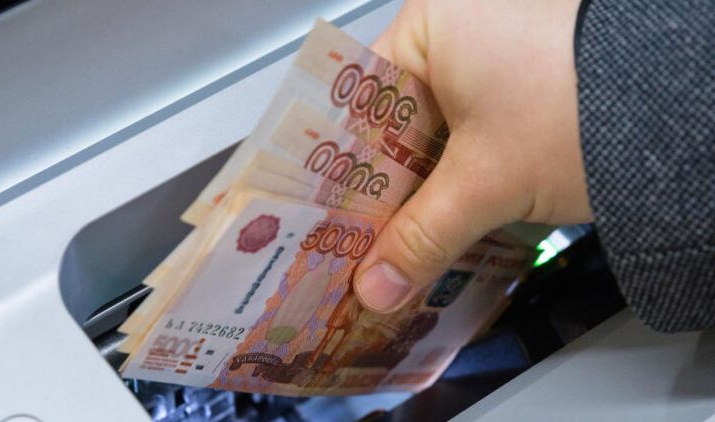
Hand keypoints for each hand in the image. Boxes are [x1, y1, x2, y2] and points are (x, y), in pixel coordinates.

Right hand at [353, 0, 592, 312]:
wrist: (688, 106)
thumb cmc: (584, 107)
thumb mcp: (486, 181)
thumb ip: (420, 237)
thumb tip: (375, 286)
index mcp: (432, 24)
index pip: (357, 101)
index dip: (339, 164)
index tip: (324, 212)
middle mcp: (458, 33)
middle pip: (394, 126)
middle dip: (382, 190)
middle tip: (357, 242)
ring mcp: (492, 60)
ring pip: (433, 138)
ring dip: (421, 193)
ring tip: (396, 245)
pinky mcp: (522, 92)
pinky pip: (468, 141)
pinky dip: (457, 183)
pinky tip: (445, 224)